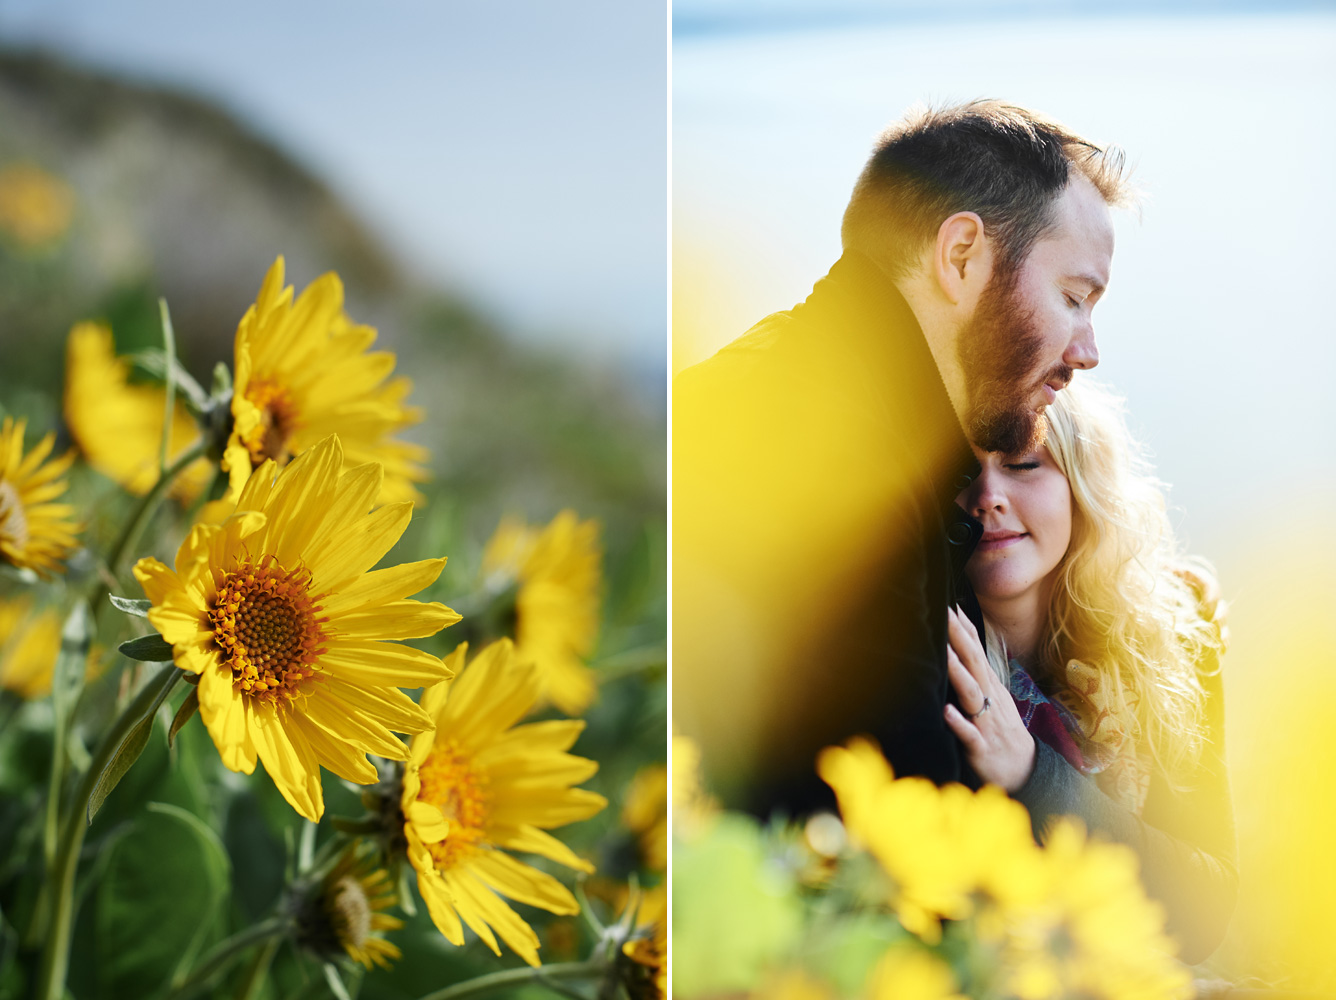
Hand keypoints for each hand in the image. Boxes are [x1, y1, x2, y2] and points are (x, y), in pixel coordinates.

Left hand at [943, 606, 1035, 792]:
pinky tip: (945, 711)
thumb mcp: (993, 699)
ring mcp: (986, 722)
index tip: (950, 605)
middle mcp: (989, 700)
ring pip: (971, 695)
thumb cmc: (1001, 730)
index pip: (977, 652)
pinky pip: (969, 734)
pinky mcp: (981, 747)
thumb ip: (977, 675)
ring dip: (958, 674)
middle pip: (974, 665)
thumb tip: (961, 647)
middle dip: (959, 639)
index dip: (965, 629)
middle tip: (944, 615)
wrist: (1025, 771)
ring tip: (944, 654)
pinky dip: (958, 722)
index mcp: (990, 687)